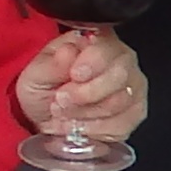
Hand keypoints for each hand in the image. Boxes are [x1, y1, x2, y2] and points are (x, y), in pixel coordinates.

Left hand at [17, 27, 144, 141]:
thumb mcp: (35, 75)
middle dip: (87, 93)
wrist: (46, 117)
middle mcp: (121, 60)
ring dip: (86, 112)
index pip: (107, 46)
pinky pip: (122, 123)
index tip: (74, 75)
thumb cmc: (44, 89)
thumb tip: (69, 52)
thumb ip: (51, 64)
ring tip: (65, 112)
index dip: (92, 62)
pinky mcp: (135, 113)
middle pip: (120, 74)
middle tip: (62, 99)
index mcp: (96, 41)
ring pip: (120, 101)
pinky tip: (79, 124)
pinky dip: (95, 128)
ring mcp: (133, 87)